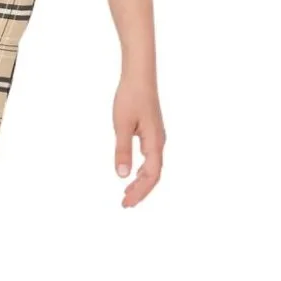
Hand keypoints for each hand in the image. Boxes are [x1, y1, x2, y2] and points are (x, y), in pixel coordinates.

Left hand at [113, 73, 164, 206]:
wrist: (140, 76)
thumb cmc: (130, 98)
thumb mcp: (121, 125)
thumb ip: (122, 150)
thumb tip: (122, 176)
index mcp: (154, 143)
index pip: (151, 175)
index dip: (140, 191)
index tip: (127, 203)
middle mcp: (159, 142)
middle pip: (154, 174)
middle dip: (140, 190)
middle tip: (125, 204)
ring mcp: (157, 137)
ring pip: (152, 167)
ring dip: (141, 181)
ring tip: (128, 193)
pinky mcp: (152, 132)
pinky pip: (150, 158)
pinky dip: (142, 170)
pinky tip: (133, 173)